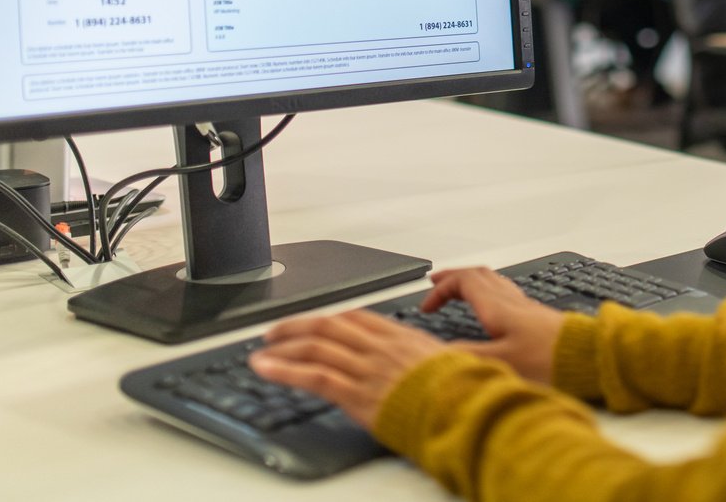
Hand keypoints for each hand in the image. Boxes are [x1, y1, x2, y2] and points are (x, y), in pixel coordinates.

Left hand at [249, 309, 445, 428]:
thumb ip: (416, 357)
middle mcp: (379, 348)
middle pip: (327, 326)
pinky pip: (314, 376)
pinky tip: (267, 368)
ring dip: (283, 348)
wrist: (464, 408)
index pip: (354, 317)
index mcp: (400, 336)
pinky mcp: (357, 394)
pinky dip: (286, 370)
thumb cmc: (459, 390)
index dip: (326, 316)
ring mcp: (367, 369)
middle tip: (273, 332)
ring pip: (315, 348)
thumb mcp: (443, 360)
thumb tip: (410, 362)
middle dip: (295, 327)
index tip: (310, 320)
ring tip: (261, 351)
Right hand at [423, 267, 565, 383]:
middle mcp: (512, 301)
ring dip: (472, 282)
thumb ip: (469, 356)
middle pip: (479, 275)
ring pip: (494, 282)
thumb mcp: (502, 362)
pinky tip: (493, 311)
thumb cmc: (552, 358)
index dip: (441, 289)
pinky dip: (489, 294)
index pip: (464, 281)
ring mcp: (526, 307)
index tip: (427, 305)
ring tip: (459, 291)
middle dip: (454, 277)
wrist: (589, 357)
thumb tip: (440, 353)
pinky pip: (506, 294)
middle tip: (437, 282)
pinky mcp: (537, 318)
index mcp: (499, 306)